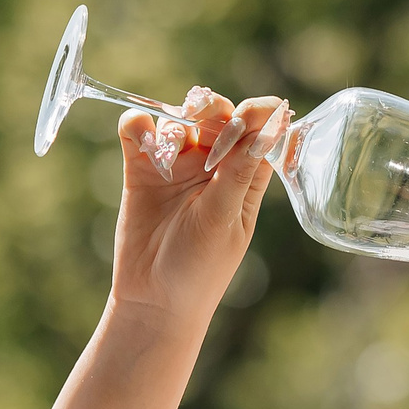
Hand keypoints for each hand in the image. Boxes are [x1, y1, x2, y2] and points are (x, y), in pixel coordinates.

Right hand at [107, 89, 293, 327]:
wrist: (153, 301)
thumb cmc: (200, 268)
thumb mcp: (224, 219)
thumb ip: (240, 170)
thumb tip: (270, 125)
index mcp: (244, 177)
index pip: (259, 129)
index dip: (255, 113)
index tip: (246, 115)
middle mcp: (213, 166)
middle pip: (218, 115)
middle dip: (210, 107)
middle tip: (197, 113)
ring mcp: (176, 166)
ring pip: (179, 118)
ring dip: (174, 123)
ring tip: (167, 155)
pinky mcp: (141, 170)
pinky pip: (139, 132)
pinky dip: (137, 126)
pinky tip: (142, 142)